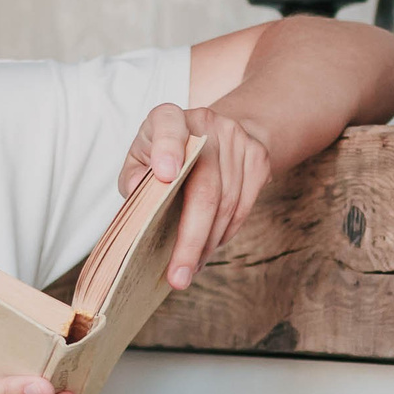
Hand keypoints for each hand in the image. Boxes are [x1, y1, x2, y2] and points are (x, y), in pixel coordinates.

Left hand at [120, 101, 272, 288]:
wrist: (216, 134)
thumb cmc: (166, 154)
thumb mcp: (140, 159)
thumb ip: (134, 176)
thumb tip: (136, 193)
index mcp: (168, 118)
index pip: (168, 126)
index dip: (166, 148)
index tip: (165, 174)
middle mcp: (206, 123)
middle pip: (204, 186)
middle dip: (191, 237)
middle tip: (178, 275)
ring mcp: (238, 140)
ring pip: (227, 204)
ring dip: (207, 244)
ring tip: (189, 268)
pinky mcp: (259, 158)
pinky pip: (244, 207)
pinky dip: (225, 234)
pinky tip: (208, 247)